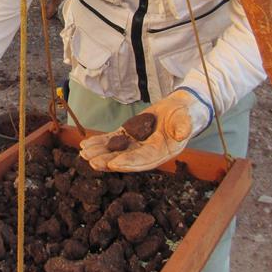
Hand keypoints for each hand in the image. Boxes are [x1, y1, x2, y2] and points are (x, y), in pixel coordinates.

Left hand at [79, 90, 209, 171]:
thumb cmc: (186, 114)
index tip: (113, 163)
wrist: (182, 107)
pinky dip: (100, 142)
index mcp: (163, 152)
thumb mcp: (187, 118)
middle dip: (108, 161)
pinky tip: (86, 144)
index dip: (128, 162)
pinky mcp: (130, 135)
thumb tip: (182, 134)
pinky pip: (113, 140)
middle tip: (92, 162)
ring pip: (116, 151)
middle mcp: (148, 152)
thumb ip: (184, 126)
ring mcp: (137, 144)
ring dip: (100, 153)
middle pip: (126, 159)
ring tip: (84, 154)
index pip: (143, 159)